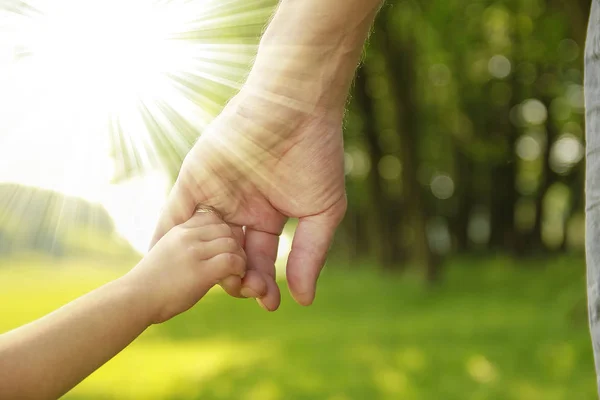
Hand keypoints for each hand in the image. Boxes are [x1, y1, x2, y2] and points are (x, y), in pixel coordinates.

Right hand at [129, 210, 245, 323]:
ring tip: (233, 274)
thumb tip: (205, 254)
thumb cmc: (150, 285)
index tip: (221, 251)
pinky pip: (232, 261)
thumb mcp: (166, 254)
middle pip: (226, 229)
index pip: (213, 217)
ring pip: (232, 244)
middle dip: (235, 246)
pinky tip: (231, 281)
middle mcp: (187, 236)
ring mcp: (193, 252)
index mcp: (180, 230)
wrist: (133, 300)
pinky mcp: (200, 271)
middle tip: (233, 265)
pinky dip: (238, 271)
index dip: (223, 233)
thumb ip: (185, 248)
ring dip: (239, 260)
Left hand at [150, 85, 346, 310]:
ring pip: (200, 240)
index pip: (258, 259)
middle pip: (228, 255)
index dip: (262, 283)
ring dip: (200, 265)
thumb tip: (304, 299)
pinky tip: (161, 261)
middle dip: (235, 278)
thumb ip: (309, 255)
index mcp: (267, 216)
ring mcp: (215, 195)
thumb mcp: (320, 212)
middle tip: (244, 292)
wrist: (296, 108)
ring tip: (195, 290)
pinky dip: (166, 237)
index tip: (269, 304)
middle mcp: (238, 209)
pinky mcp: (194, 179)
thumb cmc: (315, 156)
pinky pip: (174, 214)